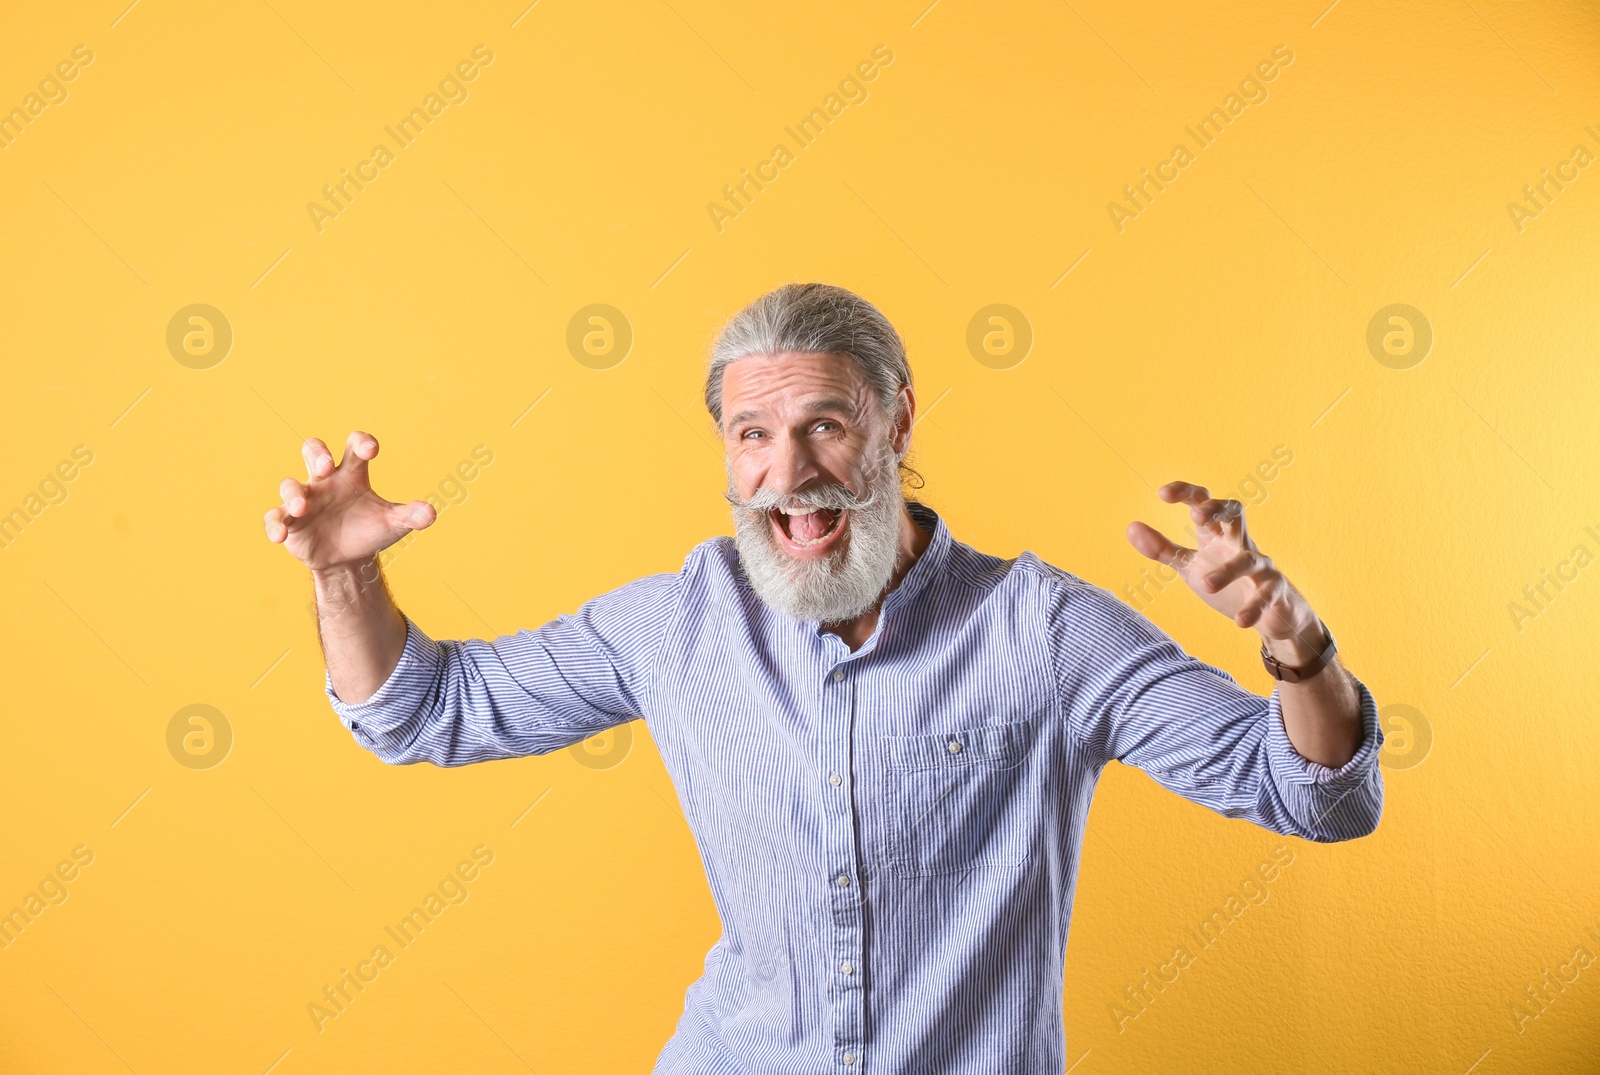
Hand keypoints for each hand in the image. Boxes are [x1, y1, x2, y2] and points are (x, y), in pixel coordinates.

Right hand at [263, 431, 435, 572]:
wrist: (348, 559)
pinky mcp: (289, 522)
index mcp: (351, 475)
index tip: (371, 449)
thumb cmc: (369, 530)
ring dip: (294, 494)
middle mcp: (325, 482)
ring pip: (290, 484)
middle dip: (317, 453)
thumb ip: (411, 516)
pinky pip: (275, 517)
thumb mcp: (393, 524)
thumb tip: (431, 513)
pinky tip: (280, 535)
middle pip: (314, 451)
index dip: (360, 443)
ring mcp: (304, 500)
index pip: (353, 448)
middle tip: (326, 466)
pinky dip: (275, 524)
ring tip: (303, 507)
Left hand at [1126, 481, 1325, 660]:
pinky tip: (1241, 621)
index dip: (1186, 493)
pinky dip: (1255, 607)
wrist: (1269, 612)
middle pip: (1235, 513)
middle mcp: (1239, 543)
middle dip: (1218, 510)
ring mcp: (1260, 566)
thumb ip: (1162, 549)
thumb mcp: (1189, 565)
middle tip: (1196, 515)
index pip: (1203, 503)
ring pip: (1248, 558)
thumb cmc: (1226, 580)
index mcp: (1216, 534)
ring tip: (1206, 583)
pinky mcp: (1275, 590)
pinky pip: (1267, 594)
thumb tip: (1131, 526)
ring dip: (1228, 570)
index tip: (1162, 493)